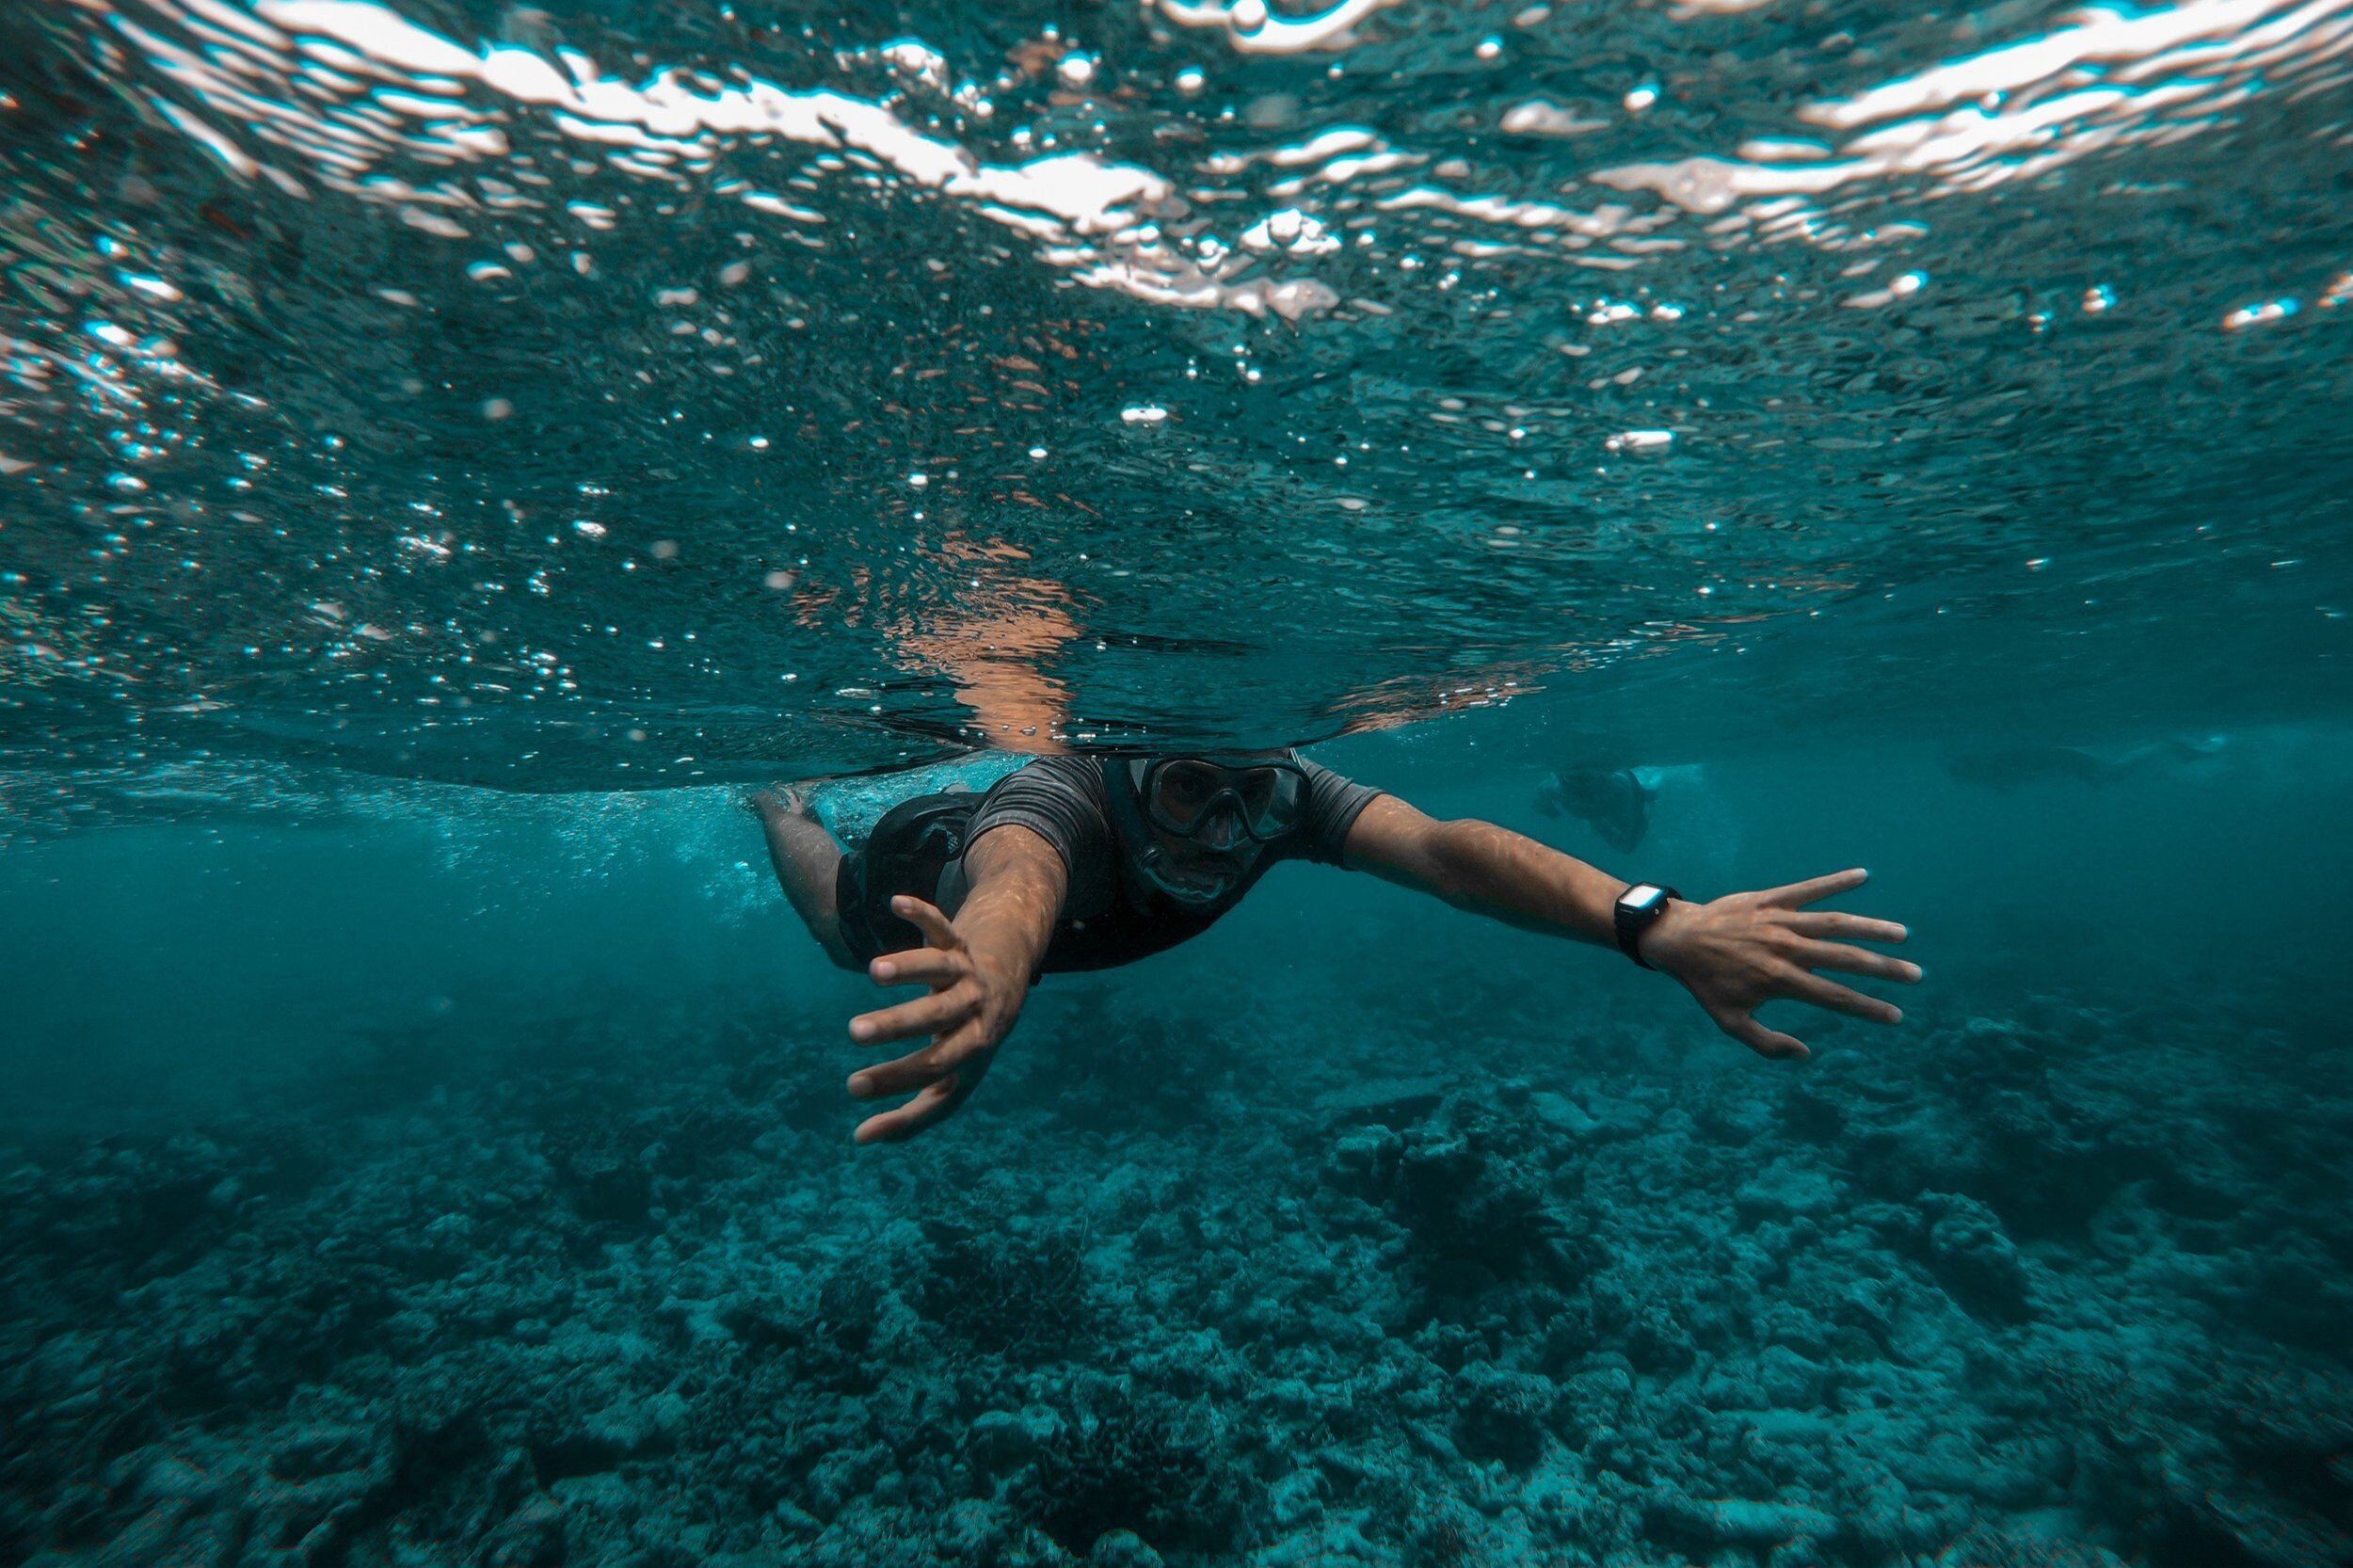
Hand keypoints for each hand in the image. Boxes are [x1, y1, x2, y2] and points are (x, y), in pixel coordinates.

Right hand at [844, 894, 1028, 1143]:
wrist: (1007, 986)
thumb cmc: (967, 1043)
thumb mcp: (952, 1082)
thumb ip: (910, 1115)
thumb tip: (860, 1141)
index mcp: (972, 1049)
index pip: (935, 1069)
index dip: (897, 1080)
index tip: (853, 1088)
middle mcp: (973, 1010)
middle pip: (937, 1018)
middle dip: (898, 1025)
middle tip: (854, 1032)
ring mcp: (966, 973)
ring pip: (940, 968)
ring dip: (910, 968)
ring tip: (874, 971)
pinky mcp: (957, 942)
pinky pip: (943, 925)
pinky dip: (923, 912)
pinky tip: (896, 903)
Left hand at [1640, 867, 1919, 1060]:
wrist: (1678, 939)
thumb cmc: (1706, 983)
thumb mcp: (1730, 1022)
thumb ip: (1767, 1044)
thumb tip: (1806, 1055)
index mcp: (1780, 981)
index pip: (1835, 998)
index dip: (1868, 1009)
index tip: (1897, 1016)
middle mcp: (1785, 950)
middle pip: (1845, 960)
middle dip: (1883, 969)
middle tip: (1915, 976)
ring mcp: (1780, 922)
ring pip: (1833, 923)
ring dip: (1870, 927)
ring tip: (1901, 934)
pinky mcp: (1770, 899)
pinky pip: (1808, 889)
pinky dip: (1835, 881)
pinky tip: (1863, 875)